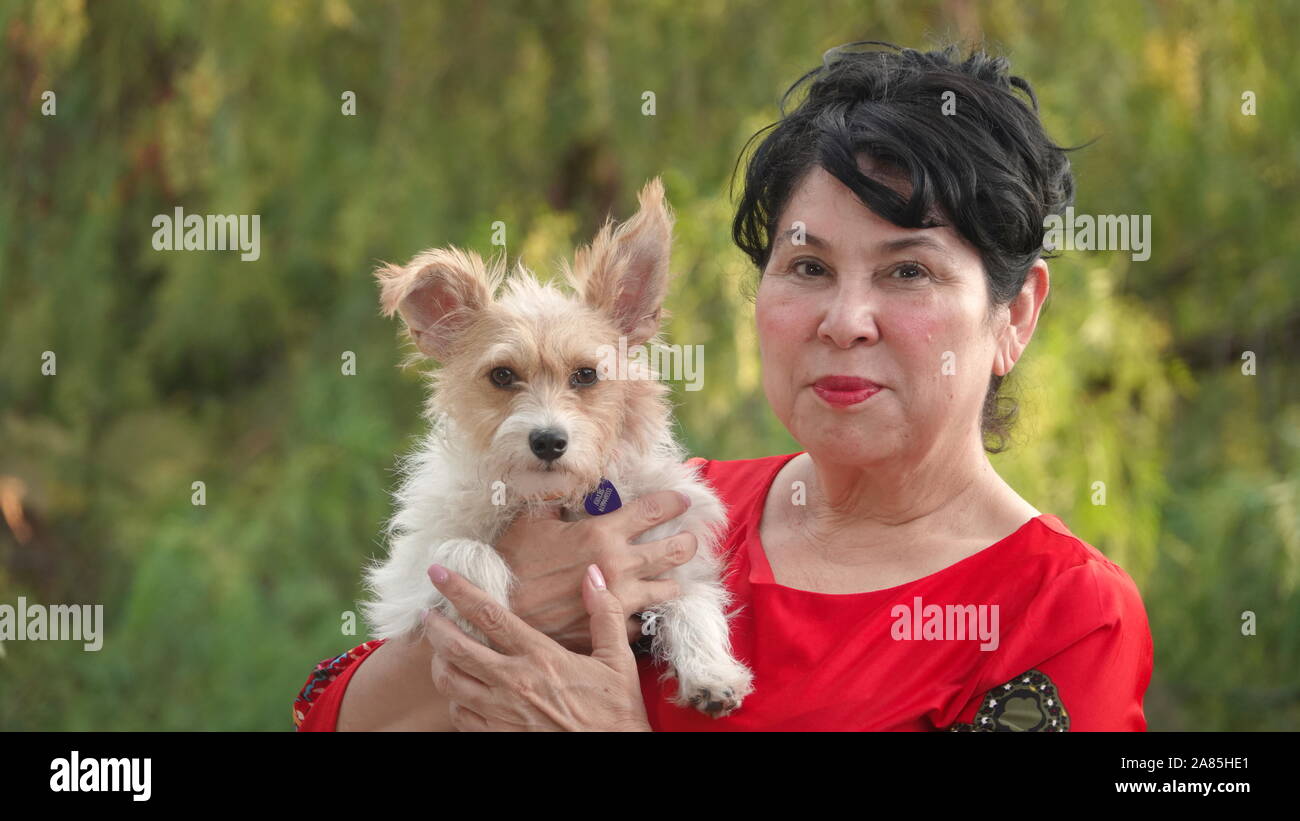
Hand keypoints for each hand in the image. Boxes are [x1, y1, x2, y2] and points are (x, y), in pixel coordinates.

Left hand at [422, 563, 652, 731]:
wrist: (616, 753)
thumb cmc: (616, 710)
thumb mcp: (618, 659)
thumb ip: (605, 614)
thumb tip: (593, 574)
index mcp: (540, 657)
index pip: (489, 615)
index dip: (459, 590)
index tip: (438, 572)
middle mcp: (514, 684)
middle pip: (456, 649)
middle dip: (435, 627)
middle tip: (428, 613)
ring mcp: (502, 714)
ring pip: (449, 683)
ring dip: (439, 663)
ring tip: (440, 651)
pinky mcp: (498, 737)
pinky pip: (459, 716)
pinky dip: (454, 699)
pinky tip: (462, 690)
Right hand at [495, 490, 698, 652]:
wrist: (502, 615)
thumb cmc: (513, 564)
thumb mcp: (531, 521)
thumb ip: (554, 497)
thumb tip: (565, 478)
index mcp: (602, 533)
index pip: (653, 510)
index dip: (673, 502)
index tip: (683, 500)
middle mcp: (620, 565)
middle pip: (675, 550)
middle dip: (688, 543)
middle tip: (690, 540)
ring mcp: (620, 599)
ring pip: (668, 589)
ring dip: (672, 581)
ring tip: (672, 578)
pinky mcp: (612, 629)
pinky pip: (644, 623)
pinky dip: (645, 615)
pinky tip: (644, 611)